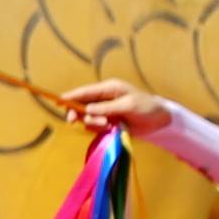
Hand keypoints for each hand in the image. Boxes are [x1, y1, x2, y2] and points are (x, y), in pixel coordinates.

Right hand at [61, 80, 175, 139]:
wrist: (160, 121)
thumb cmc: (147, 107)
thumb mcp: (128, 105)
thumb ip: (107, 108)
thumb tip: (87, 109)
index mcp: (108, 89)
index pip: (85, 91)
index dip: (71, 96)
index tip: (59, 101)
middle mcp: (103, 99)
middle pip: (81, 105)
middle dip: (78, 113)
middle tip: (74, 121)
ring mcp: (105, 112)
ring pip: (87, 118)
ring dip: (93, 123)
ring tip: (108, 126)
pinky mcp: (108, 123)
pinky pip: (95, 127)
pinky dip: (99, 130)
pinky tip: (111, 129)